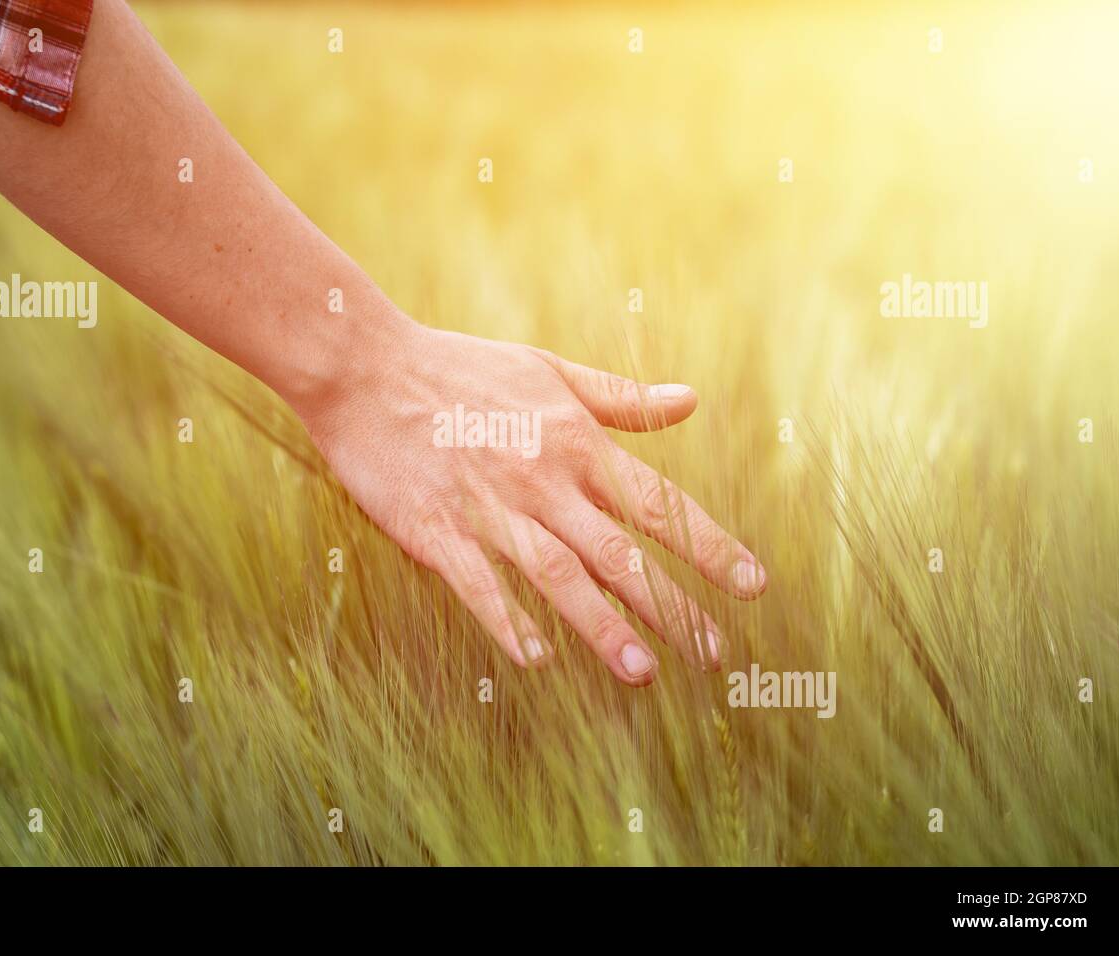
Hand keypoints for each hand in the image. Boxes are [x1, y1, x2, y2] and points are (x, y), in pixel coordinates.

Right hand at [298, 314, 767, 685]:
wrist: (366, 367)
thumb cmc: (461, 368)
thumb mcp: (548, 371)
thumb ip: (620, 398)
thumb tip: (691, 401)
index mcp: (575, 441)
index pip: (657, 503)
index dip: (709, 545)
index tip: (752, 585)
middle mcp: (542, 478)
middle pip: (618, 552)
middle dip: (671, 605)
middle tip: (714, 654)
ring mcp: (489, 507)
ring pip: (557, 574)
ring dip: (601, 625)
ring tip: (642, 672)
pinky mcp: (436, 530)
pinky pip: (478, 584)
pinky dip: (507, 620)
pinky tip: (535, 658)